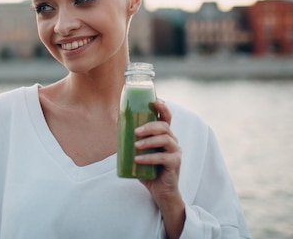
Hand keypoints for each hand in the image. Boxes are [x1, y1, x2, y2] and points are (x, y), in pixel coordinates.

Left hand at [134, 99, 184, 237]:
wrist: (160, 192)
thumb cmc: (148, 170)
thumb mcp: (139, 152)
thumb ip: (131, 139)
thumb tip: (117, 121)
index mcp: (164, 135)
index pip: (166, 117)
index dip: (162, 107)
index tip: (154, 100)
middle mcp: (173, 141)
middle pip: (165, 126)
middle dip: (150, 126)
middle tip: (136, 131)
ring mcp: (176, 152)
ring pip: (166, 140)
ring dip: (149, 141)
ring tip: (136, 145)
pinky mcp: (175, 164)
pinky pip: (163, 158)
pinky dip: (149, 158)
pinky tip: (138, 159)